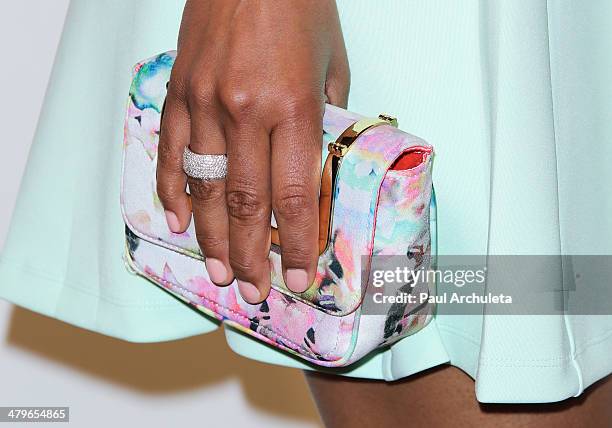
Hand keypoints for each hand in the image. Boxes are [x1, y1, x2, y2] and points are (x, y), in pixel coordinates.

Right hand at [156, 0, 349, 302]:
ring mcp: (205, 102)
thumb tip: (319, 165)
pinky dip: (173, 191)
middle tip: (255, 291)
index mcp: (293, 107)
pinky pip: (172, 152)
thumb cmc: (300, 6)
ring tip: (220, 273)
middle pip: (245, 203)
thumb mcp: (333, 64)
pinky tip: (178, 221)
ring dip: (211, 237)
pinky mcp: (179, 91)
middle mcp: (245, 111)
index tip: (297, 277)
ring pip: (204, 188)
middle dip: (251, 256)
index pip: (293, 196)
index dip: (296, 244)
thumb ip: (326, 120)